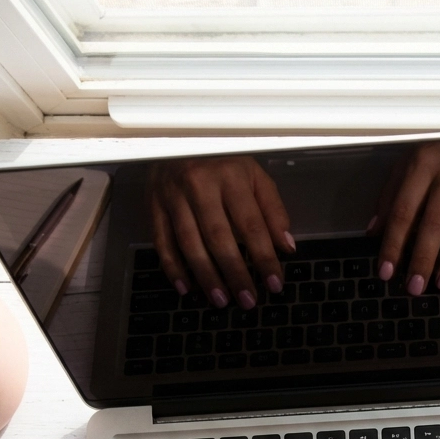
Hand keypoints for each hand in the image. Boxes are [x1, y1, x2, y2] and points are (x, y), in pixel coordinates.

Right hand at [146, 156, 294, 309]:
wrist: (178, 137)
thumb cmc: (224, 162)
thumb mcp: (256, 177)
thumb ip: (273, 210)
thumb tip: (286, 246)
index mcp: (231, 177)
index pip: (251, 226)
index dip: (264, 258)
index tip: (274, 284)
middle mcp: (200, 185)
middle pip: (219, 238)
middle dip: (235, 274)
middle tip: (247, 301)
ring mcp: (173, 195)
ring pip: (189, 243)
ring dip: (205, 276)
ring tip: (220, 301)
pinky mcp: (153, 204)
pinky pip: (162, 241)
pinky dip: (172, 268)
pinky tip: (186, 288)